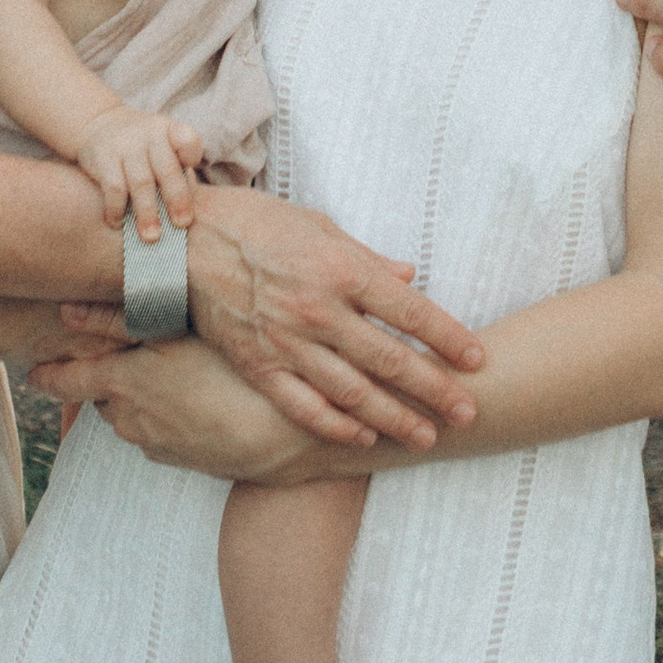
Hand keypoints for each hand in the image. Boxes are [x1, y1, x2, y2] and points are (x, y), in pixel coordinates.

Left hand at [27, 339, 334, 481]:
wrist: (285, 440)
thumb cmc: (236, 373)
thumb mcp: (178, 333)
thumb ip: (118, 319)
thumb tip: (67, 307)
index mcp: (121, 382)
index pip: (63, 381)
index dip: (46, 373)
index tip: (33, 368)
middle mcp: (128, 418)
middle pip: (100, 392)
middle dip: (107, 373)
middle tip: (131, 347)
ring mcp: (153, 443)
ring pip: (129, 412)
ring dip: (139, 393)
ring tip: (174, 368)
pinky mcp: (178, 458)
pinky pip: (157, 430)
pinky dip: (164, 413)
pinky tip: (196, 395)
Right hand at [75, 107, 203, 241]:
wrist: (98, 124)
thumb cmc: (141, 146)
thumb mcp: (162, 143)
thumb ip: (177, 168)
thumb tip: (186, 210)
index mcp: (170, 132)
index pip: (188, 140)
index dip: (192, 156)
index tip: (192, 174)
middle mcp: (150, 136)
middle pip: (167, 169)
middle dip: (177, 200)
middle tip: (181, 224)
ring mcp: (126, 146)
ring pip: (141, 183)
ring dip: (147, 213)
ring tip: (152, 237)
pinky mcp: (103, 158)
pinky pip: (114, 188)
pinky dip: (117, 209)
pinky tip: (118, 224)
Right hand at [183, 173, 482, 448]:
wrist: (184, 242)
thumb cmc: (257, 224)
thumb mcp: (320, 226)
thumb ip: (368, 258)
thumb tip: (410, 276)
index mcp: (342, 269)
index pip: (410, 312)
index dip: (449, 339)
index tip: (478, 361)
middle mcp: (320, 311)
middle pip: (390, 360)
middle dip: (434, 390)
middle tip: (468, 414)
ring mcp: (287, 342)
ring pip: (352, 392)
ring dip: (394, 418)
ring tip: (425, 437)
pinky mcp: (258, 364)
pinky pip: (303, 405)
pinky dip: (336, 425)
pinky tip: (363, 437)